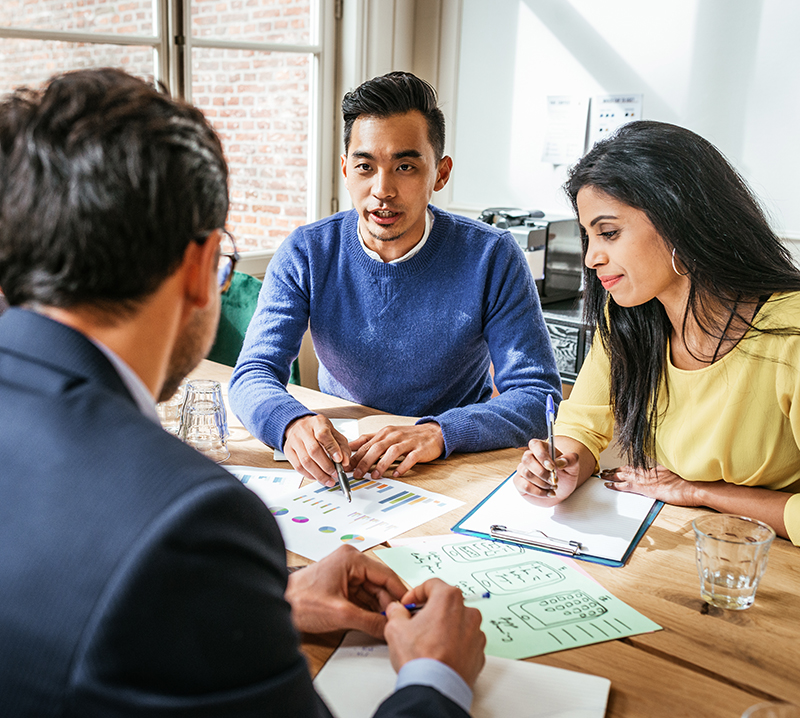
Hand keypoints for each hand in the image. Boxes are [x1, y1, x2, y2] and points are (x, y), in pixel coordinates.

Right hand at [283, 415, 351, 485]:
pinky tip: (317, 477)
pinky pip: (298, 466)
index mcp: (318, 423)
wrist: (300, 425)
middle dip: (326, 466)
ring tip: (328, 480)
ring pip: (305, 461)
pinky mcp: (288, 450)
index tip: (340, 460)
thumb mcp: (334, 433)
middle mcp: (303, 430)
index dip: (332, 449)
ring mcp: (294, 440)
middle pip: (313, 450)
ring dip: (318, 474)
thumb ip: (342, 447)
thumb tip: (345, 461)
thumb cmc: (319, 429)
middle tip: (335, 474)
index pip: (323, 435)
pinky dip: (309, 475)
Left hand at [284, 545, 406, 638]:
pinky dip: (369, 609)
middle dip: (388, 603)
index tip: (410, 609)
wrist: (277, 607)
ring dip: (379, 608)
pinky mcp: (341, 585)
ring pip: (372, 591)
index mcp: (351, 558)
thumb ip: (369, 621)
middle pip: (380, 584)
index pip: (386, 575)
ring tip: (388, 624)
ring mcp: (346, 573)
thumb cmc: (300, 601)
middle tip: (398, 622)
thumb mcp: (341, 614)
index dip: (400, 594)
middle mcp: (351, 561)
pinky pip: (363, 596)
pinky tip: (375, 622)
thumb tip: (389, 628)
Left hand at [349, 423, 444, 479]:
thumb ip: (369, 440)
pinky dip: (402, 466)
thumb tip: (350, 445)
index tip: (346, 466)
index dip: (356, 455)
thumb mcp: (387, 434)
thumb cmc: (408, 436)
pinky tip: (396, 474)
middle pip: (377, 448)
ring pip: (392, 452)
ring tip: (374, 475)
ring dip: (382, 464)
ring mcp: (408, 442)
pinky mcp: (420, 450)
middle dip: (365, 461)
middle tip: (357, 474)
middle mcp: (395, 436)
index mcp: (385, 432)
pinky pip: (410, 458)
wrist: (434, 432)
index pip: (367, 444)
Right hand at [384, 579, 485, 688]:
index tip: (408, 604)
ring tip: (427, 641)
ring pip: (457, 622)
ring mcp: (476, 633)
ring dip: (444, 627)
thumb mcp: (395, 628)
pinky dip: (454, 643)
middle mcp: (467, 612)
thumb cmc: (420, 658)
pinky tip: (439, 653)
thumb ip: (396, 612)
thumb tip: (397, 610)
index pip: (432, 584)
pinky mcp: (478, 652)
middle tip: (415, 622)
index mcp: (448, 599)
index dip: (416, 593)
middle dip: (430, 610)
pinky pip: (465, 641)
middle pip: (446, 602)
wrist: (435, 688)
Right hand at [513, 438, 580, 506]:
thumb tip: (559, 462)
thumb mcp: (574, 466)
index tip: (552, 467)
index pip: (535, 445)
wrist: (562, 491)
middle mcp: (530, 457)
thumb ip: (570, 460)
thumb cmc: (565, 475)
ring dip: (542, 483)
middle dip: (542, 472)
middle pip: (527, 459)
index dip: (541, 455)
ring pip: (526, 473)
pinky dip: (538, 492)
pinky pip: (524, 486)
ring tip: (553, 487)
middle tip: (554, 480)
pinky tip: (547, 493)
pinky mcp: (520, 483)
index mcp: (542, 449)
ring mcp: (523, 470)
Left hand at [601, 464, 698, 505]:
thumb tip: (668, 478)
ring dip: (612, 475)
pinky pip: (627, 486)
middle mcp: (650, 473)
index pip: (638, 467)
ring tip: (602, 475)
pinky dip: (616, 485)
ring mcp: (647, 480)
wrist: (696, 486)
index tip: (619, 467)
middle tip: (605, 470)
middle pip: (628, 469)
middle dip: (616, 470)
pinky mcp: (646, 489)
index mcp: (657, 470)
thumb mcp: (679, 475)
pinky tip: (608, 485)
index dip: (627, 467)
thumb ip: (670, 475)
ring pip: (624, 475)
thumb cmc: (692, 482)